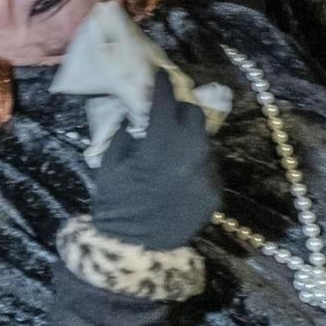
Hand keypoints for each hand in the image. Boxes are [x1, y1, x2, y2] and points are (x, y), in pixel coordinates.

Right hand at [91, 71, 222, 251]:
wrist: (133, 250)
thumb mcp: (110, 163)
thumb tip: (137, 112)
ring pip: (204, 141)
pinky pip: (209, 167)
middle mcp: (188, 155)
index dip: (162, 85)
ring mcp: (205, 175)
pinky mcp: (215, 194)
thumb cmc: (115, 204)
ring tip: (173, 145)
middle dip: (181, 109)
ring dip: (189, 137)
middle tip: (169, 112)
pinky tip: (180, 171)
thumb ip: (127, 133)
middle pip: (194, 115)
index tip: (160, 75)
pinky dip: (195, 163)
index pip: (166, 102)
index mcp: (159, 145)